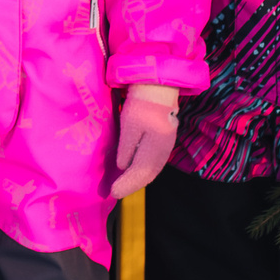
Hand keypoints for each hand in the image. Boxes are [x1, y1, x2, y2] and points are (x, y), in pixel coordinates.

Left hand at [107, 83, 177, 199]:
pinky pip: (154, 161)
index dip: (127, 184)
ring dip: (139, 178)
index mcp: (156, 148)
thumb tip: (122, 167)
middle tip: (117, 192)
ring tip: (124, 184)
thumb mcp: (129, 125)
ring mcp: (166, 145)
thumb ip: (127, 148)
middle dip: (133, 184)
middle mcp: (164, 150)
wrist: (159, 86)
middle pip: (149, 174)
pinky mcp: (164, 139)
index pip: (140, 173)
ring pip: (153, 169)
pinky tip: (135, 169)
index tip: (113, 192)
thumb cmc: (141, 103)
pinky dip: (144, 169)